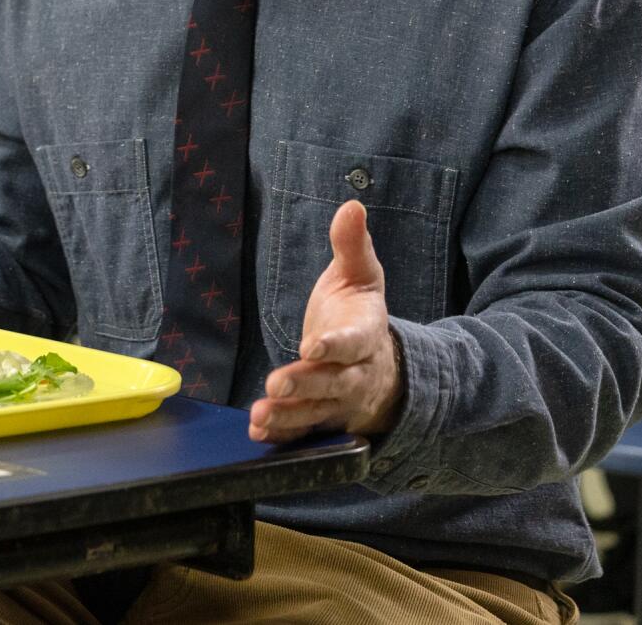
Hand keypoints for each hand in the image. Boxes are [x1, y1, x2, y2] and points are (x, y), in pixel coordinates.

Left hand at [249, 201, 402, 443]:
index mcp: (366, 335)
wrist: (381, 361)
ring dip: (288, 417)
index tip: (312, 347)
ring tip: (260, 417)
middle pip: (332, 383)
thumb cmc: (360, 313)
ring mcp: (341, 402)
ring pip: (316, 412)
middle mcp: (356, 373)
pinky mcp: (325, 419)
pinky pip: (306, 431)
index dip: (334, 346)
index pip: (353, 343)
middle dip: (306, 385)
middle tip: (276, 385)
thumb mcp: (361, 275)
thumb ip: (352, 245)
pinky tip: (260, 433)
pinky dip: (284, 435)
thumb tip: (352, 205)